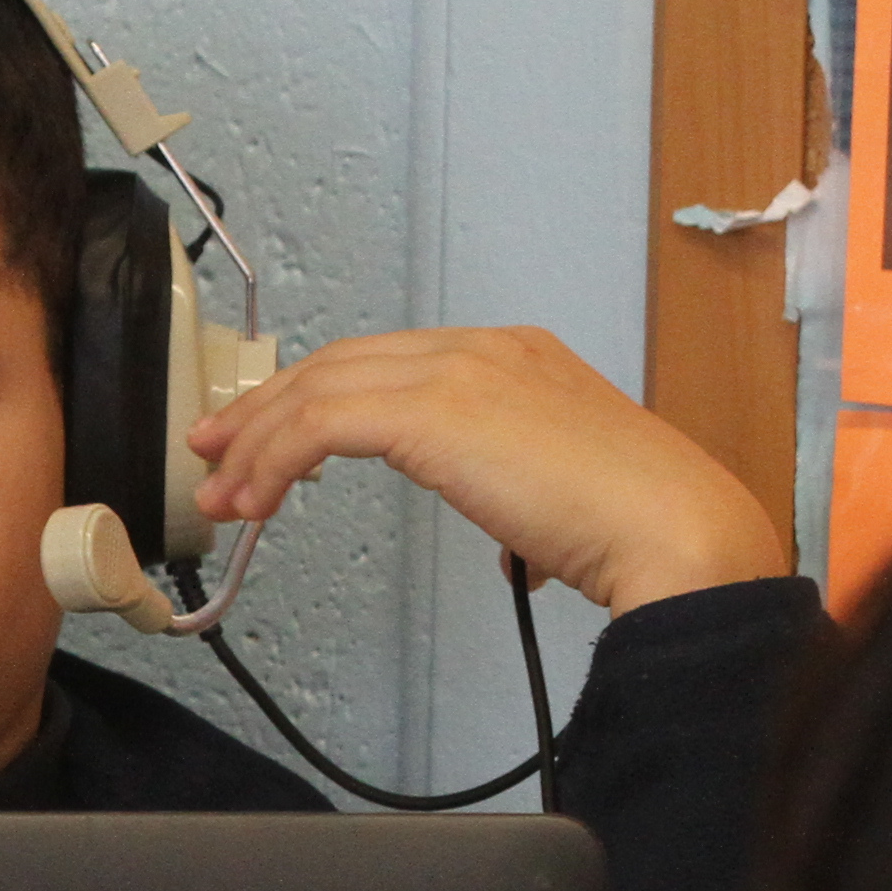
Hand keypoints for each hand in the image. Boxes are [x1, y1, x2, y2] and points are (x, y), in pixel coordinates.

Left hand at [186, 325, 785, 611]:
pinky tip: (260, 502)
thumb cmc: (636, 529)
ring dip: (259, 443)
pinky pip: (322, 423)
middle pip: (341, 363)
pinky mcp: (435, 410)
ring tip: (224, 493)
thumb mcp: (564, 498)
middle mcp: (483, 348)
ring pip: (320, 388)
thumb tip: (508, 542)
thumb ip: (523, 497)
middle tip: (217, 451)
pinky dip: (276, 459)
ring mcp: (459, 371)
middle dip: (266, 409)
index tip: (270, 438)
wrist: (674, 531)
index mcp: (516, 355)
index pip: (387, 363)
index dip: (316, 397)